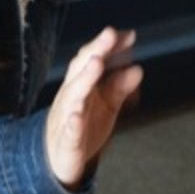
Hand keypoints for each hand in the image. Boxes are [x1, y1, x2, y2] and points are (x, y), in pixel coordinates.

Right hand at [44, 27, 143, 189]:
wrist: (57, 159)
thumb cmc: (84, 125)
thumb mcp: (106, 104)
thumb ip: (120, 86)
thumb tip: (137, 68)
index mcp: (81, 84)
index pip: (92, 58)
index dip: (109, 46)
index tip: (128, 34)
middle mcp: (72, 96)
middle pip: (81, 69)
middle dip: (96, 50)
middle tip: (110, 35)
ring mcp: (66, 117)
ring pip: (74, 95)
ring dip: (85, 78)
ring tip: (97, 62)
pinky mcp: (67, 141)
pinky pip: (69, 131)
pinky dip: (73, 122)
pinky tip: (78, 115)